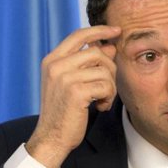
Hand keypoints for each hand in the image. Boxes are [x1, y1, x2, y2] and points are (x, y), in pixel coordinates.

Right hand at [25, 24, 121, 167]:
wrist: (52, 137)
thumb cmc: (65, 110)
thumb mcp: (73, 82)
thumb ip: (87, 64)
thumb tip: (108, 46)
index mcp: (52, 60)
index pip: (78, 35)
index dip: (99, 31)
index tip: (116, 31)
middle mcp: (55, 65)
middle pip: (98, 53)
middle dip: (110, 70)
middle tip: (106, 88)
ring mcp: (64, 77)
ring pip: (105, 70)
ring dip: (110, 88)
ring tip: (101, 100)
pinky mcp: (75, 91)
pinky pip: (106, 86)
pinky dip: (108, 98)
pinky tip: (99, 107)